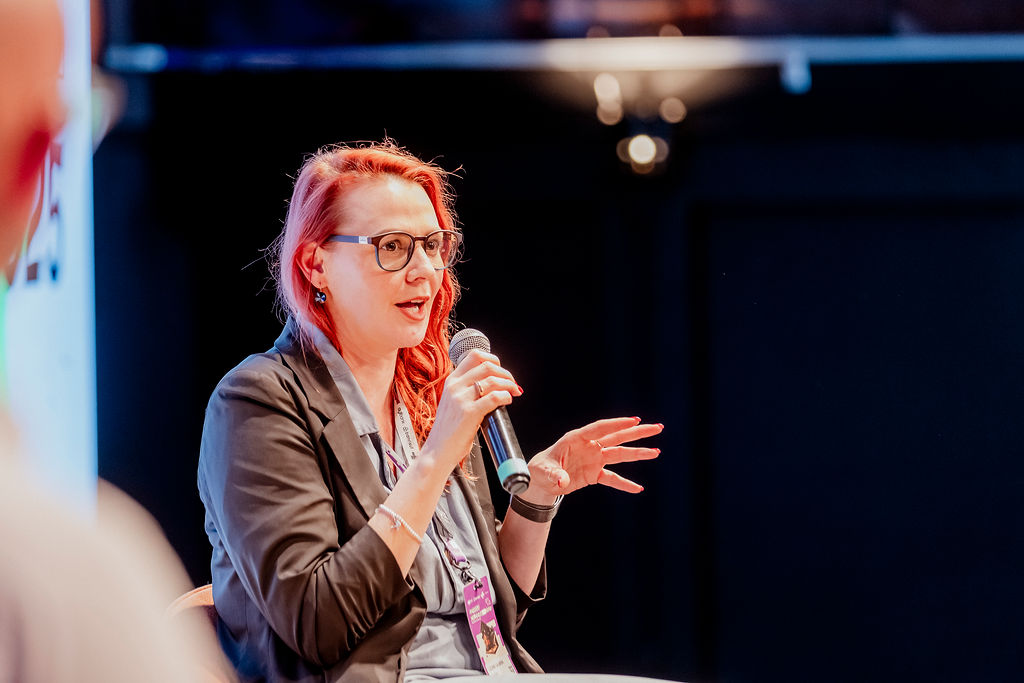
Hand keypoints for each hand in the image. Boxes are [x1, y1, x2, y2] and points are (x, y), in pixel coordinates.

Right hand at [421, 349, 522, 470]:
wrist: (437, 452)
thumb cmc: (448, 431)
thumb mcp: (452, 403)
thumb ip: (466, 391)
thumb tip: (491, 385)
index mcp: (451, 381)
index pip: (474, 356)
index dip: (493, 360)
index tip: (501, 371)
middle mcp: (455, 386)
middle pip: (487, 365)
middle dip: (505, 372)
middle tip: (512, 383)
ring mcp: (461, 398)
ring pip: (493, 380)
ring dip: (509, 384)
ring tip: (514, 392)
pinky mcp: (469, 412)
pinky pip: (494, 397)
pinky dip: (505, 396)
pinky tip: (508, 400)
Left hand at [521, 417, 662, 504]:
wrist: (539, 482)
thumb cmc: (538, 471)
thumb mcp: (543, 472)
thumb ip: (554, 474)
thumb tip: (563, 482)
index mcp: (576, 439)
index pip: (600, 428)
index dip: (617, 424)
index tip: (635, 420)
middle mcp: (588, 446)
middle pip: (616, 437)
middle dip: (637, 432)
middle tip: (657, 428)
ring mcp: (593, 459)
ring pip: (619, 454)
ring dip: (637, 453)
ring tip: (656, 452)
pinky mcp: (594, 473)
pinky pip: (612, 477)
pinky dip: (624, 483)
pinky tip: (638, 488)